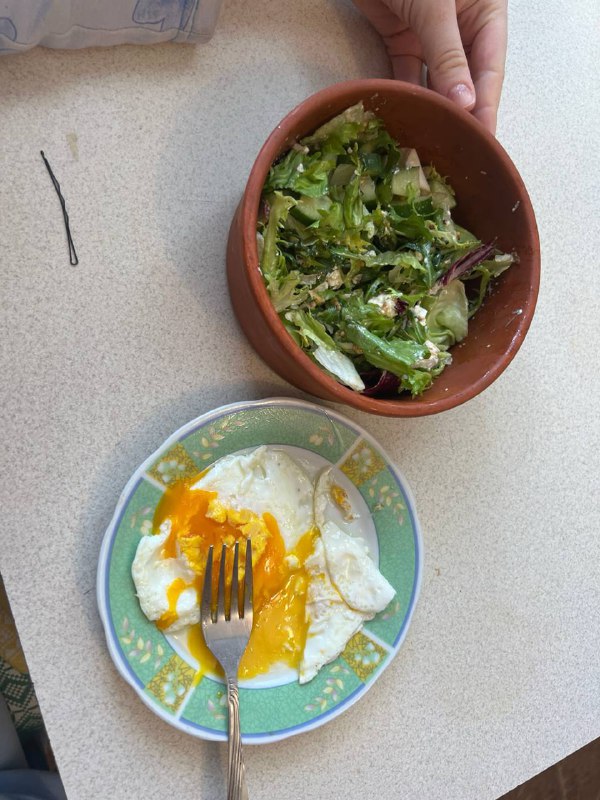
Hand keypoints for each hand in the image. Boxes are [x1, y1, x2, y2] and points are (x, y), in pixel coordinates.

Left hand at [354, 0, 506, 133]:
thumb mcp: (436, 9)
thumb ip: (448, 56)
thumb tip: (464, 103)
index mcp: (485, 13)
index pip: (490, 71)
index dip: (486, 107)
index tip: (484, 141)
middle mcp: (461, 26)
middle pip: (464, 80)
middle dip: (461, 115)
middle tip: (459, 154)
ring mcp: (430, 33)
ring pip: (434, 80)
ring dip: (431, 109)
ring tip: (432, 145)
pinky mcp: (400, 36)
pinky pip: (406, 72)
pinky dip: (405, 93)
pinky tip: (407, 118)